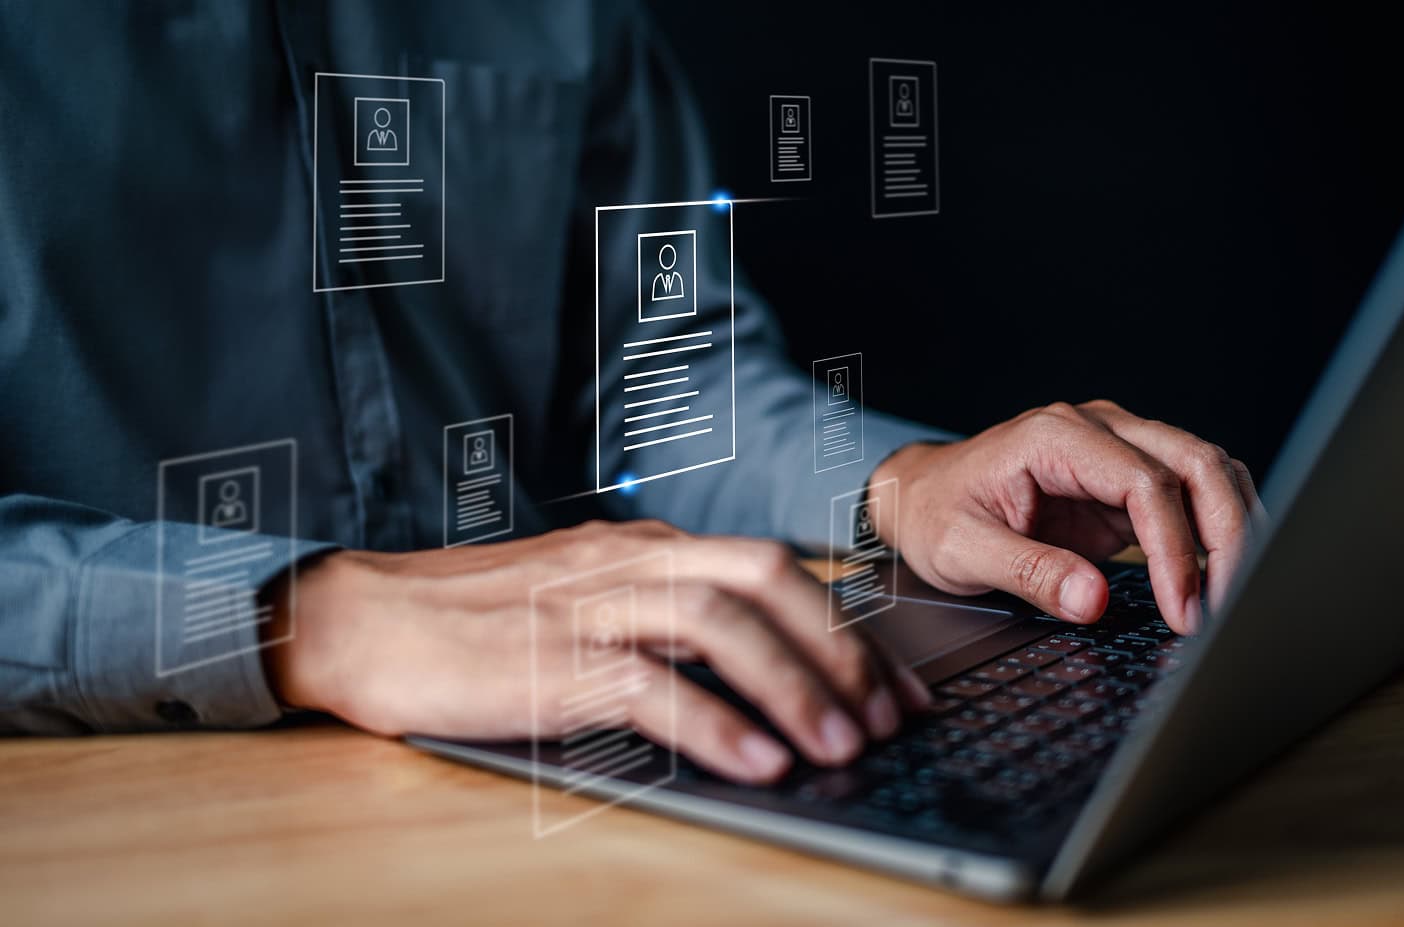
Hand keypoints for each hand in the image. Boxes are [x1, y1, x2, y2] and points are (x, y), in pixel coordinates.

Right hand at [263, 520, 928, 783]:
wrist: (360, 619)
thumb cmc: (474, 621)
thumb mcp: (583, 602)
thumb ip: (658, 623)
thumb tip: (750, 678)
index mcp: (642, 548)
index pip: (768, 569)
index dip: (843, 627)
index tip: (890, 687)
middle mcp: (626, 562)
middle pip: (763, 579)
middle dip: (839, 649)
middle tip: (886, 718)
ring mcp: (586, 605)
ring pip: (718, 624)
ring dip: (793, 685)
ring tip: (839, 745)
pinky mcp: (547, 659)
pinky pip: (648, 684)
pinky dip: (712, 723)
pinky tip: (756, 762)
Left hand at [870, 400, 1264, 634]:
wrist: (921, 495)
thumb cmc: (935, 514)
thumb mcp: (962, 550)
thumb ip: (1027, 572)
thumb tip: (1090, 599)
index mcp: (1053, 437)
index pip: (1143, 482)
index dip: (1173, 549)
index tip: (1181, 608)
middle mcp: (1096, 429)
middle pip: (1195, 462)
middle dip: (1225, 536)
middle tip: (1225, 606)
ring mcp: (1118, 449)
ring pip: (1207, 471)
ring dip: (1231, 529)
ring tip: (1231, 596)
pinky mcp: (1126, 480)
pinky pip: (1191, 495)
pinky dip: (1215, 530)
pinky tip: (1219, 576)